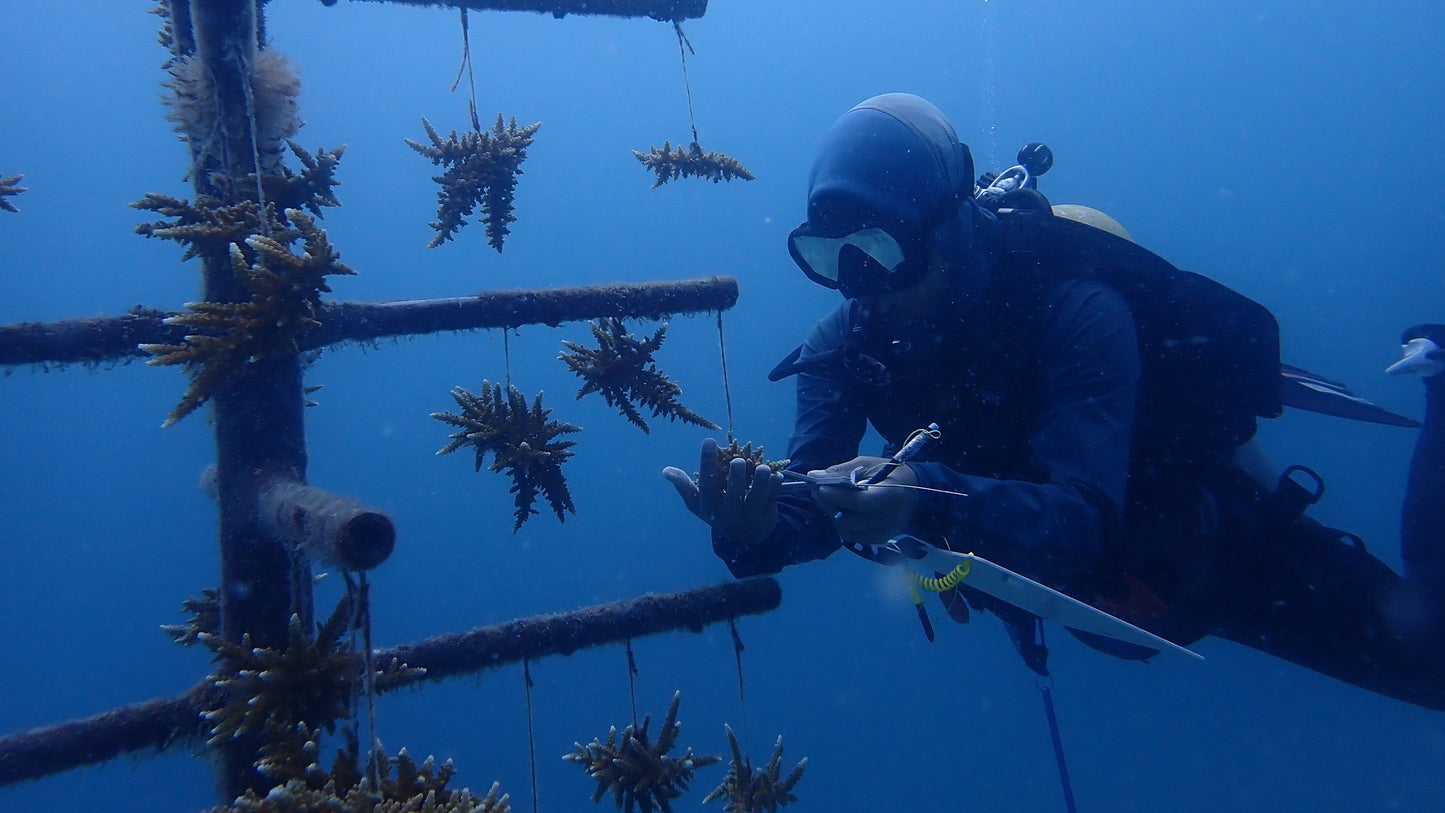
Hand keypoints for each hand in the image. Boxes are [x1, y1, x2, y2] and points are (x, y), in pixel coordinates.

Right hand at [663, 438, 782, 545]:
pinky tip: (777, 476)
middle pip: (732, 499)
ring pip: (756, 503)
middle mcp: (728, 517)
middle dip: (735, 481)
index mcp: (709, 509)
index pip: (706, 487)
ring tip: (763, 469)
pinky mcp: (767, 517)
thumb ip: (684, 486)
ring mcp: (749, 519)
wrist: (745, 536)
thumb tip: (666, 471)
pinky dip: (775, 490)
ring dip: (760, 485)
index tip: (709, 441)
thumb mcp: (699, 503)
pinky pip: (772, 502)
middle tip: (737, 460)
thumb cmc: (717, 510)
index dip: (707, 465)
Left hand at [808, 456, 918, 545]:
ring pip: (846, 530)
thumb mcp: (870, 464)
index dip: (838, 496)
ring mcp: (884, 534)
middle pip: (850, 520)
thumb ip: (843, 471)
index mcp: (893, 496)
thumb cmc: (893, 474)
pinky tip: (839, 508)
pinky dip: (841, 521)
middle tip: (817, 488)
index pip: (861, 502)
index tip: (819, 485)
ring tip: (826, 497)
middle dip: (828, 504)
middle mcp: (889, 520)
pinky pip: (851, 534)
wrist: (918, 496)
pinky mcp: (878, 540)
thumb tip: (815, 475)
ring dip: (832, 513)